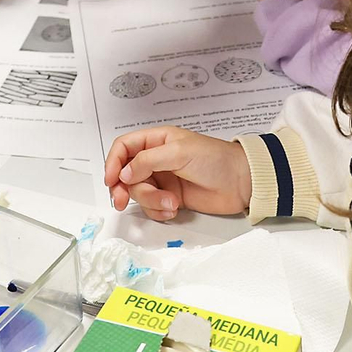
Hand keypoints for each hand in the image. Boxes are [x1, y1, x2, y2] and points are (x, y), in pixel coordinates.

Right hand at [104, 127, 251, 220]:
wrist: (241, 182)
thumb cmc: (216, 159)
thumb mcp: (180, 152)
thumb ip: (149, 160)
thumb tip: (124, 172)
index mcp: (157, 140)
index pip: (124, 147)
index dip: (113, 162)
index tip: (111, 180)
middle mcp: (156, 159)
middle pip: (125, 174)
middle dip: (123, 189)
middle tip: (121, 201)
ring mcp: (163, 180)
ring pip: (139, 193)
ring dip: (150, 201)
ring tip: (170, 203)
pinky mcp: (170, 198)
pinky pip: (152, 208)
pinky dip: (159, 211)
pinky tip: (174, 209)